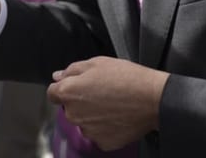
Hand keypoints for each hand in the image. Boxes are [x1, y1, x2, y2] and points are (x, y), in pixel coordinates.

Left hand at [47, 56, 167, 150]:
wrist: (152, 99)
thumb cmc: (125, 77)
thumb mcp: (95, 63)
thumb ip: (72, 70)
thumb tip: (58, 76)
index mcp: (68, 93)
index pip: (52, 93)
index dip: (64, 87)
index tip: (76, 86)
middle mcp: (74, 114)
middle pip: (69, 108)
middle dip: (80, 101)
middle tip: (100, 92)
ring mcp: (88, 131)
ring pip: (84, 122)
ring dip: (92, 115)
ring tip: (112, 104)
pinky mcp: (103, 143)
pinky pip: (98, 134)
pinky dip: (105, 128)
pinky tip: (117, 117)